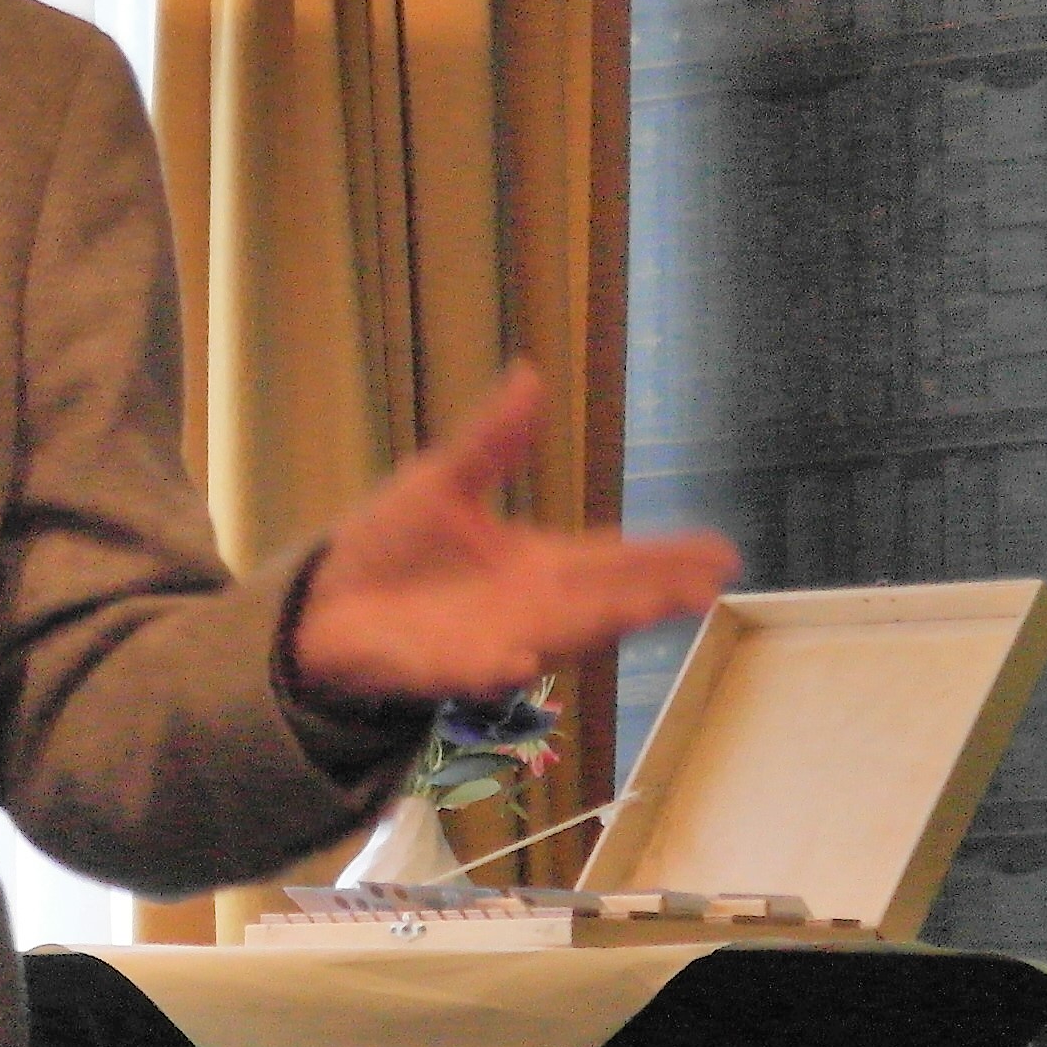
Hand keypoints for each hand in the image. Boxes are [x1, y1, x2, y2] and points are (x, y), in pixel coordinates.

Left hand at [286, 366, 736, 706]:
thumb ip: (494, 439)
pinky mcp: (442, 669)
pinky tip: (519, 659)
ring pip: (559, 639)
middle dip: (654, 594)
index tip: (722, 553)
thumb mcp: (446, 480)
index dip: (666, 557)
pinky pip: (475, 673)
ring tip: (643, 609)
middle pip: (606, 602)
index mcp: (537, 565)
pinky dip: (497, 668)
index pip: (614, 559)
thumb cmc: (393, 545)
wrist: (324, 601)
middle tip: (706, 586)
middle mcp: (531, 610)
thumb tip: (530, 373)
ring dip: (598, 627)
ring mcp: (493, 643)